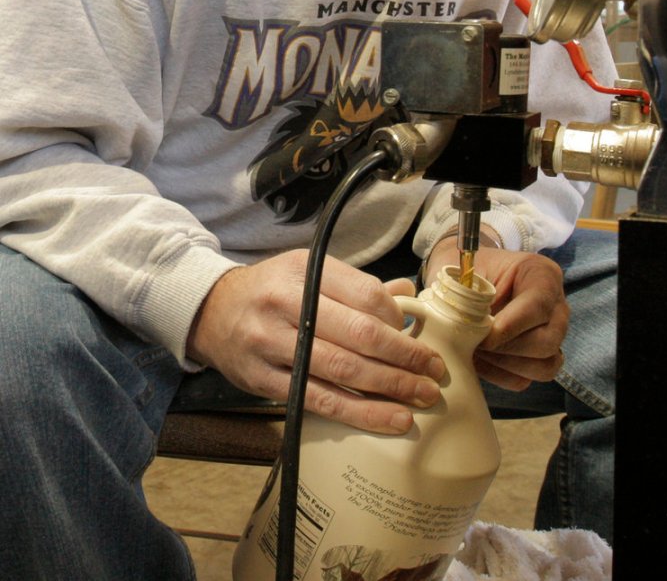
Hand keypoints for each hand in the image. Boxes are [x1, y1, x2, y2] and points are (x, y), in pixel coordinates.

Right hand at [186, 249, 445, 434]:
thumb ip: (355, 285)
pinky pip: (320, 400)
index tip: (415, 332)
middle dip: (404, 356)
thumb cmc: (270, 289)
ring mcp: (272, 343)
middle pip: (358, 334)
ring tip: (421, 397)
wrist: (211, 312)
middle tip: (434, 371)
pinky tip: (390, 419)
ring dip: (389, 387)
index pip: (363, 293)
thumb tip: (405, 298)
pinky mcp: (265, 380)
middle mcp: (286, 303)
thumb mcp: (307, 270)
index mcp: (303, 270)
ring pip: (342, 370)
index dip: (396, 317)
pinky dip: (360, 413)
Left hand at [423, 236, 567, 390]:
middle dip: (506, 349)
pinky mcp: (539, 359)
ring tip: (477, 351)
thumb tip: (465, 324)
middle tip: (477, 344)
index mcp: (541, 275)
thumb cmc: (466, 273)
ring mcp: (553, 335)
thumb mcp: (465, 272)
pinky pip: (526, 379)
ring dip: (504, 365)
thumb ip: (467, 292)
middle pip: (546, 342)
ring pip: (544, 366)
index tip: (482, 335)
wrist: (465, 281)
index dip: (509, 327)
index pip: (537, 307)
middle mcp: (556, 307)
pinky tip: (479, 360)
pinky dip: (500, 375)